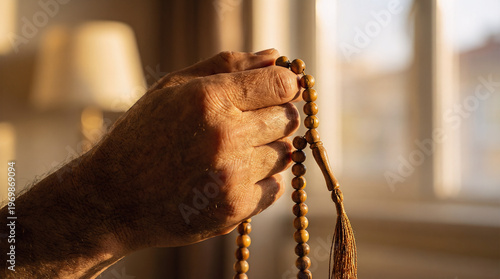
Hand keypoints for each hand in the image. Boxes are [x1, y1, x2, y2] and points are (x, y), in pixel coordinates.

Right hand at [84, 49, 301, 250]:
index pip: (281, 84)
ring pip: (286, 154)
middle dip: (276, 116)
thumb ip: (226, 65)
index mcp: (209, 99)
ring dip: (268, 150)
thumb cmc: (142, 136)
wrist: (115, 199)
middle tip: (249, 122)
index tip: (279, 89)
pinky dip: (261, 181)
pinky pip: (276, 187)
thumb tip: (274, 56)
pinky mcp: (235, 208)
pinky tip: (232, 177)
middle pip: (288, 119)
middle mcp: (225, 136)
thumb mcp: (173, 88)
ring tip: (234, 152)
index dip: (286, 84)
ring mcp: (232, 176)